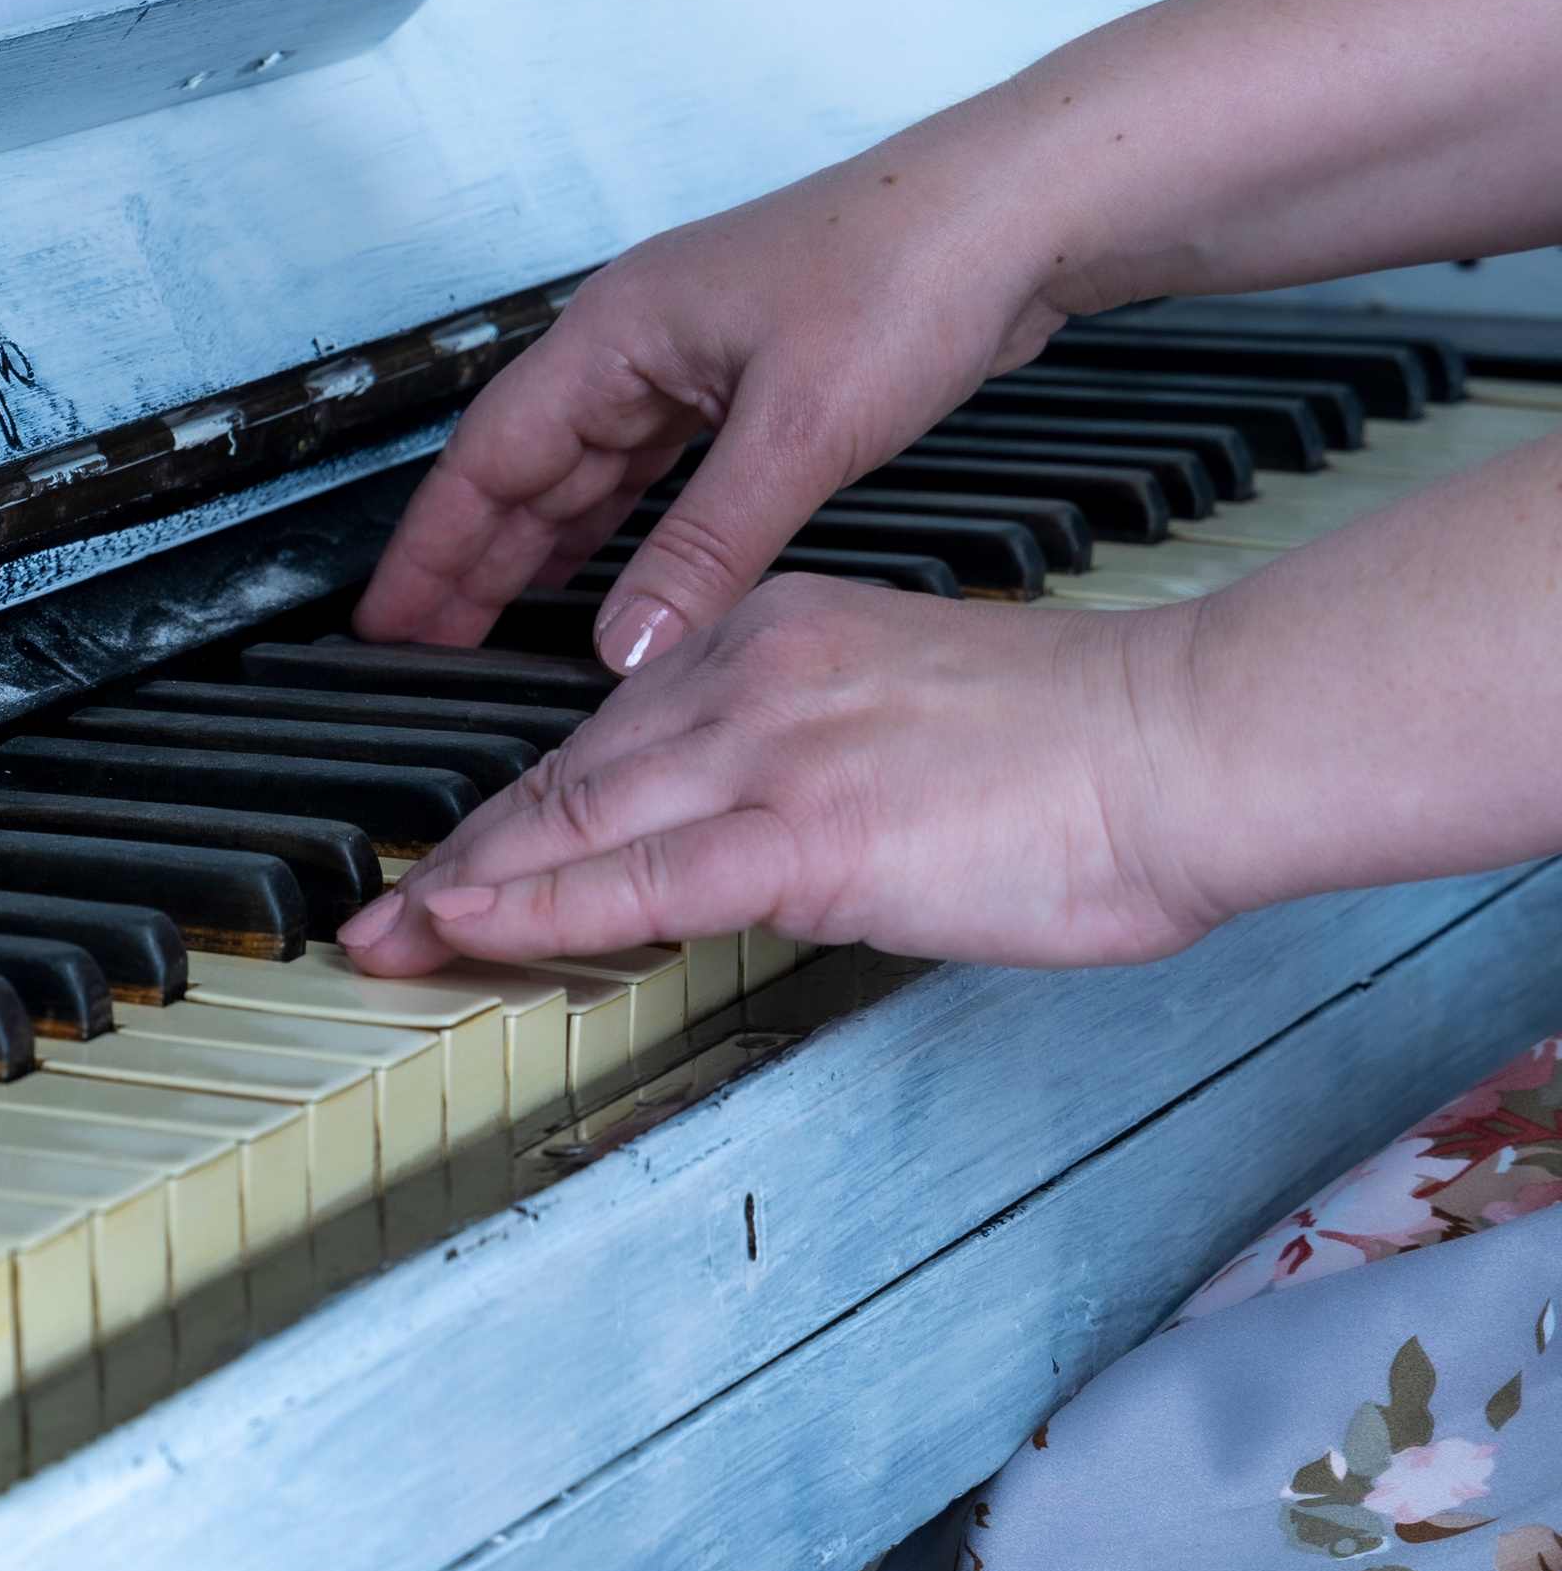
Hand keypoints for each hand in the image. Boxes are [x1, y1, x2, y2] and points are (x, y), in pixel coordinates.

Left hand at [336, 575, 1225, 975]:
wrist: (1184, 744)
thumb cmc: (1086, 748)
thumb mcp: (910, 715)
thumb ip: (816, 755)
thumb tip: (768, 827)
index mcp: (779, 634)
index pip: (614, 728)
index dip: (527, 803)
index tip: (470, 850)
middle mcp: (752, 676)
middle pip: (569, 773)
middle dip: (465, 849)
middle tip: (386, 904)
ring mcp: (772, 753)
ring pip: (577, 823)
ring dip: (467, 887)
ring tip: (390, 936)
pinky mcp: (806, 834)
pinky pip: (635, 881)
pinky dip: (534, 912)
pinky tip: (468, 935)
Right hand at [351, 135, 1079, 674]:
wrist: (1018, 212)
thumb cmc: (910, 273)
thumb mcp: (797, 434)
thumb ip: (702, 549)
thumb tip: (624, 648)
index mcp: (619, 332)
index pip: (486, 456)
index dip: (430, 550)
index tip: (385, 622)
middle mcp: (639, 338)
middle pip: (521, 465)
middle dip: (468, 561)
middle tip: (421, 650)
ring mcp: (692, 357)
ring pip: (584, 469)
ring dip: (537, 549)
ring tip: (491, 631)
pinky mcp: (749, 380)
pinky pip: (649, 469)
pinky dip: (616, 528)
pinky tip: (608, 578)